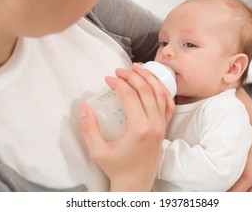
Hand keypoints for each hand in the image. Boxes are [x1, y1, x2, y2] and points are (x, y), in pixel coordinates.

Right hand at [79, 63, 174, 190]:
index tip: (108, 79)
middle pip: (147, 90)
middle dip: (133, 76)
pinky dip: (162, 91)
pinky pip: (168, 105)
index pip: (131, 96)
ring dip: (149, 78)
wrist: (135, 184)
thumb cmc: (117, 168)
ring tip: (138, 68)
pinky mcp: (164, 129)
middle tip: (120, 71)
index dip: (119, 83)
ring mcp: (162, 126)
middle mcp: (154, 125)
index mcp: (139, 129)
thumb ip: (88, 128)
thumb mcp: (98, 151)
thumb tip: (83, 107)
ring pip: (161, 94)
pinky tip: (154, 84)